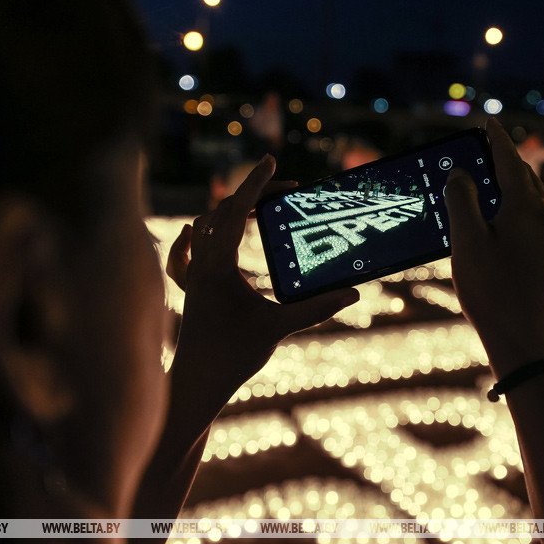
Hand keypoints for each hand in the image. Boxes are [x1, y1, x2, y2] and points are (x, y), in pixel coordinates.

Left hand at [166, 155, 358, 415]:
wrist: (196, 383)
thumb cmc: (232, 357)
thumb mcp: (278, 328)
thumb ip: (316, 308)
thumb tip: (353, 293)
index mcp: (218, 266)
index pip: (236, 211)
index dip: (256, 183)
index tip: (271, 160)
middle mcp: (201, 264)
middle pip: (223, 211)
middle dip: (254, 194)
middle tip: (286, 189)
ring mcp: (194, 275)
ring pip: (205, 226)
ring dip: (232, 210)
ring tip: (262, 207)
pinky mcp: (192, 287)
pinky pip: (189, 250)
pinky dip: (200, 235)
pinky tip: (197, 233)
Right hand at [445, 118, 543, 377]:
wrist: (528, 342)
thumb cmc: (494, 292)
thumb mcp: (467, 242)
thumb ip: (462, 201)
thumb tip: (461, 175)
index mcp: (526, 207)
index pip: (510, 159)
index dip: (496, 139)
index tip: (488, 122)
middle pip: (524, 177)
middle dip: (503, 161)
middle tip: (483, 150)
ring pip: (530, 200)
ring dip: (509, 186)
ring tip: (486, 184)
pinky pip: (532, 221)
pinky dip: (514, 210)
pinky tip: (498, 223)